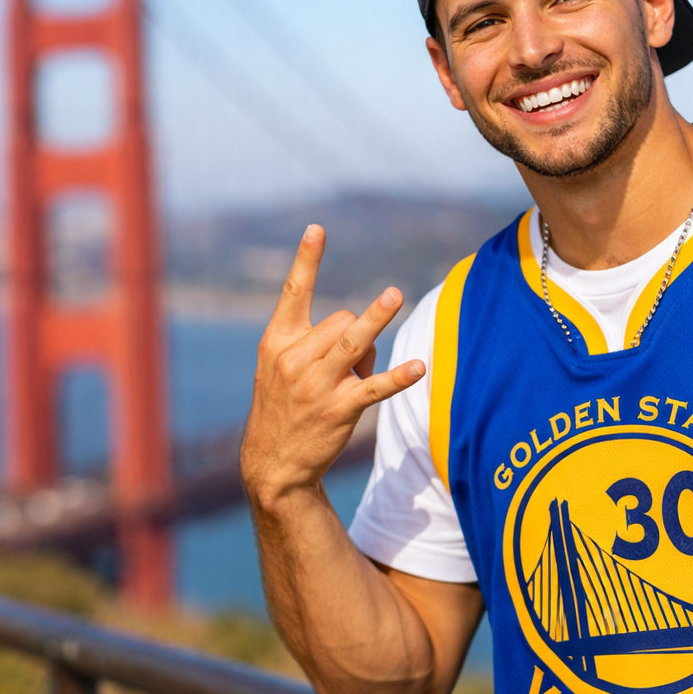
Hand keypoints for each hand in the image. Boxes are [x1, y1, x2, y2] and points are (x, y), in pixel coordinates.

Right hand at [240, 225, 425, 502]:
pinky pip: (374, 386)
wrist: (273, 465)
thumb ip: (314, 344)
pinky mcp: (338, 409)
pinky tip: (419, 368)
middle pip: (340, 320)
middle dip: (356, 335)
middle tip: (348, 368)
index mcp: (276, 342)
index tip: (318, 228)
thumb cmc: (284, 409)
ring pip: (354, 340)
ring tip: (395, 295)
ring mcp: (316, 384)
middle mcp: (293, 359)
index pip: (294, 293)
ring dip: (376, 319)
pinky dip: (398, 378)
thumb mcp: (282, 371)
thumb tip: (364, 336)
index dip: (307, 260)